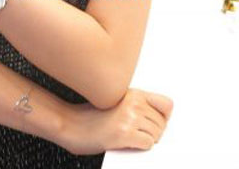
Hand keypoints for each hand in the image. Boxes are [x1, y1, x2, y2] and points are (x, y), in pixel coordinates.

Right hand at [57, 88, 172, 155]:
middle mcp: (133, 102)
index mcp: (132, 92)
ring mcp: (129, 117)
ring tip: (130, 136)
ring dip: (147, 139)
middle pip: (162, 123)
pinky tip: (127, 142)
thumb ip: (137, 105)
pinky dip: (141, 146)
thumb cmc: (91, 115)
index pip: (166, 104)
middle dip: (153, 131)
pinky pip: (148, 144)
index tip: (159, 121)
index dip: (164, 116)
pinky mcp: (125, 133)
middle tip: (138, 132)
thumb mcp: (117, 102)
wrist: (71, 125)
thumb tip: (163, 117)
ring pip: (157, 134)